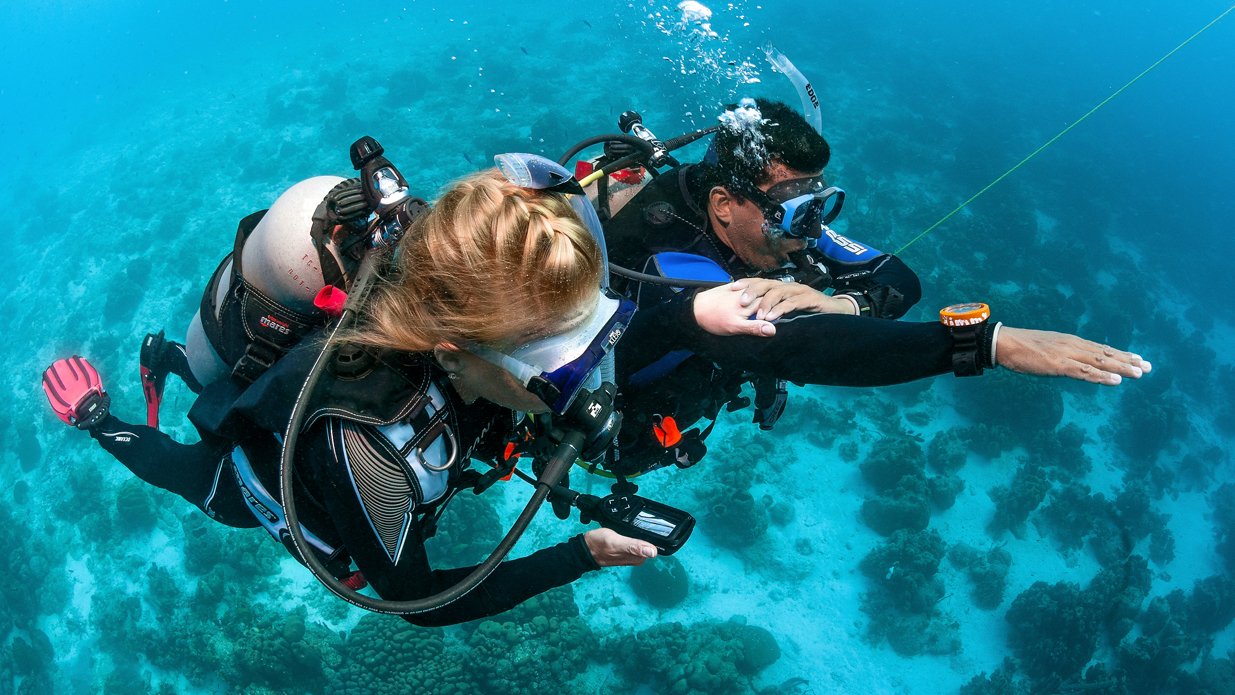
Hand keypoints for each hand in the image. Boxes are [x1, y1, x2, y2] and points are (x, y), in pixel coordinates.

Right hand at [584, 528, 657, 566]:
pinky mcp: (625, 548)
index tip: (654, 527)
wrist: (585, 547)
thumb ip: (634, 547)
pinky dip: (634, 534)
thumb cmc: (599, 545)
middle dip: (648, 533)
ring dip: (641, 533)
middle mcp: (636, 556)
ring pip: (642, 541)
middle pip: (650, 543)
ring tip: (635, 525)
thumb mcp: (617, 542)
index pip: (655, 547)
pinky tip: (630, 530)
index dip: (656, 536)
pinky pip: (635, 541)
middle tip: (642, 523)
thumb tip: (652, 552)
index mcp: (638, 557)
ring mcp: (630, 553)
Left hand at [692, 282, 777, 336]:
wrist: (694, 309)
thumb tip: (773, 330)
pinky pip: (748, 286)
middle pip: (766, 293)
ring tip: (767, 304)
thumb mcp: (735, 327)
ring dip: (764, 294)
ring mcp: (739, 288)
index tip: (782, 317)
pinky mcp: (732, 287)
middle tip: (779, 308)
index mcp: (750, 301)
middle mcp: (747, 292)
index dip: (779, 309)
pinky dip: (753, 290)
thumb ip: (754, 327)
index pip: (771, 302)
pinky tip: (754, 297)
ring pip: (758, 287)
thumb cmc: (713, 319)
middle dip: (773, 299)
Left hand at [735, 278, 857, 320]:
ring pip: (779, 292)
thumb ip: (774, 309)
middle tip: (740, 301)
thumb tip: (754, 315)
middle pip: (767, 284)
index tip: (732, 287)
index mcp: (782, 287)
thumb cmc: (810, 311)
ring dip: (766, 303)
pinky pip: (793, 303)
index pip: (761, 282)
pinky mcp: (810, 298)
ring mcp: (800, 291)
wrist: (837, 311)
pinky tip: (771, 318)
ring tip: (757, 315)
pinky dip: (781, 310)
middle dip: (753, 291)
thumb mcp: (789, 309)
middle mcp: (789, 286)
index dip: (747, 283)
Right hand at [995, 326, 1152, 384]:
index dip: (1121, 354)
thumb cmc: (1022, 346)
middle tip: (1149, 367)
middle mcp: (1074, 345)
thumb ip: (1062, 354)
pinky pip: (1085, 373)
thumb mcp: (1047, 347)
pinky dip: (1102, 377)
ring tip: (1140, 373)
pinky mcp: (1059, 365)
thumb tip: (1071, 362)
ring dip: (1122, 368)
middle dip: (1128, 361)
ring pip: (1100, 362)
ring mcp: (1067, 355)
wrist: (1004, 343)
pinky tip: (1116, 381)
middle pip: (1106, 354)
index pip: (1101, 348)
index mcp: (1071, 341)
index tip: (1138, 358)